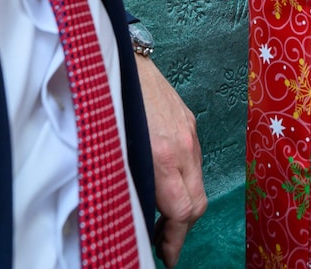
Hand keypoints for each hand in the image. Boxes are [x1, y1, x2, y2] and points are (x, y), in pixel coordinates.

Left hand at [135, 56, 206, 267]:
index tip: (167, 257)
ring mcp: (190, 132)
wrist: (123, 60)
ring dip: (184, 205)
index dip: (176, 240)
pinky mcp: (190, 121)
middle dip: (183, 228)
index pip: (184, 210)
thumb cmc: (112, 105)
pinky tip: (166, 183)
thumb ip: (133, 182)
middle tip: (162, 243)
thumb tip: (135, 214)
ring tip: (160, 215)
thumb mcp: (117, 150)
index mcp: (163, 155)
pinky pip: (194, 161)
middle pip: (198, 202)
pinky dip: (185, 180)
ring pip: (198, 182)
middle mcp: (183, 145)